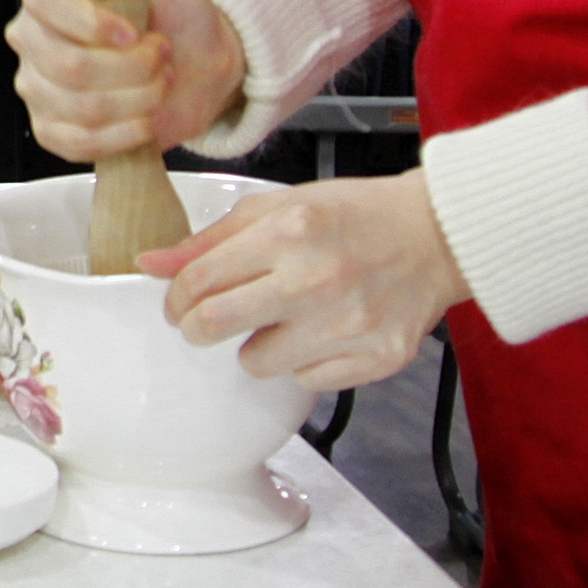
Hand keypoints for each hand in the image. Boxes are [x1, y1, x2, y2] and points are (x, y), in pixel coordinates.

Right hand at [8, 0, 244, 162]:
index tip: (133, 32)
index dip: (91, 22)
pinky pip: (78, 143)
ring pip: (82, 107)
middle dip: (132, 66)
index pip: (42, 0)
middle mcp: (32, 40)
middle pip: (68, 65)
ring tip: (160, 82)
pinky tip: (147, 118)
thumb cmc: (172, 7)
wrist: (199, 60)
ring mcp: (38, 89)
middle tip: (161, 54)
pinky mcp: (54, 132)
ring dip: (139, 98)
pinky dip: (125, 133)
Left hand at [141, 174, 467, 389]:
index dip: (175, 298)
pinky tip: (324, 332)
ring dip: (258, 346)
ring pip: (258, 364)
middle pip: (216, 325)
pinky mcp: (379, 357)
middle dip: (197, 327)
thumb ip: (212, 239)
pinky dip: (307, 362)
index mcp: (289, 232)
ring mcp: (351, 324)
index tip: (178, 303)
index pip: (199, 281)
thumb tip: (150, 264)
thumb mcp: (279, 208)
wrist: (437, 234)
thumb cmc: (354, 215)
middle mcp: (317, 280)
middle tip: (206, 321)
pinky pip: (308, 380)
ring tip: (283, 320)